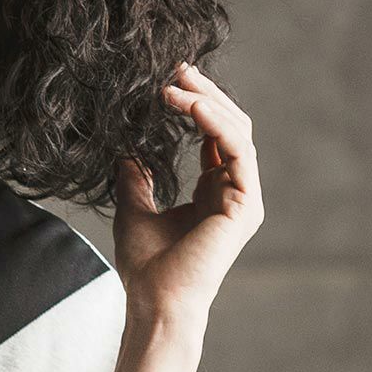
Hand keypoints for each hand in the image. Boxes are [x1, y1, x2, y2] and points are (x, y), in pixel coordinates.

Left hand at [113, 60, 264, 332]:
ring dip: (207, 102)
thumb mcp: (134, 210)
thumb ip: (136, 179)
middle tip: (176, 69)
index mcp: (214, 192)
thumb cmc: (146, 267)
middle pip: (229, 126)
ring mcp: (244, 197)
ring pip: (236, 131)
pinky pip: (237, 149)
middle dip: (204, 94)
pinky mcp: (245, 203)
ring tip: (175, 83)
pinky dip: (214, 123)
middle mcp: (234, 191)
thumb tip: (125, 152)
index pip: (213, 136)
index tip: (170, 82)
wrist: (155, 302)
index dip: (195, 105)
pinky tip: (189, 105)